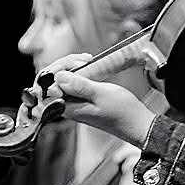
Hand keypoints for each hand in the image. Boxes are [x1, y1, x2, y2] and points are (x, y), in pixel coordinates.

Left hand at [41, 52, 156, 146]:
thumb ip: (78, 85)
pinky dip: (79, 72)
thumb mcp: (101, 94)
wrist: (137, 124)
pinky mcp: (82, 100)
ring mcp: (74, 104)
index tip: (75, 64)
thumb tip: (58, 77)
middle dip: (64, 65)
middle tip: (82, 60)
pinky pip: (72, 83)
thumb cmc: (123, 113)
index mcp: (68, 108)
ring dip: (71, 67)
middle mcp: (68, 107)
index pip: (47, 87)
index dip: (56, 70)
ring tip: (87, 61)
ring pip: (62, 80)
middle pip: (52, 82)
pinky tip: (88, 66)